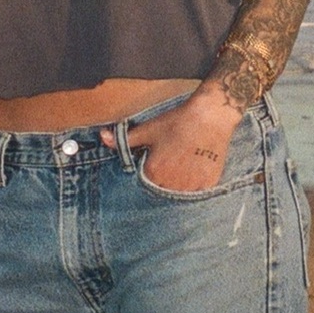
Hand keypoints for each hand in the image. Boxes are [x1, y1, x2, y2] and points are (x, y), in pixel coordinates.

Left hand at [107, 87, 242, 192]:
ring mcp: (191, 186)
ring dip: (178, 188)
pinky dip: (194, 188)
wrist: (210, 116)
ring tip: (183, 170)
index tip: (156, 165)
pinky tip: (195, 173)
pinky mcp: (207, 185)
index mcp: (154, 172)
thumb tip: (102, 137)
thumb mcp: (148, 129)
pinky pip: (197, 195)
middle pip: (162, 192)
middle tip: (171, 166)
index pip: (144, 185)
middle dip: (163, 183)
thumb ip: (124, 139)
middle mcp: (171, 183)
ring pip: (179, 196)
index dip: (148, 175)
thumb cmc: (178, 122)